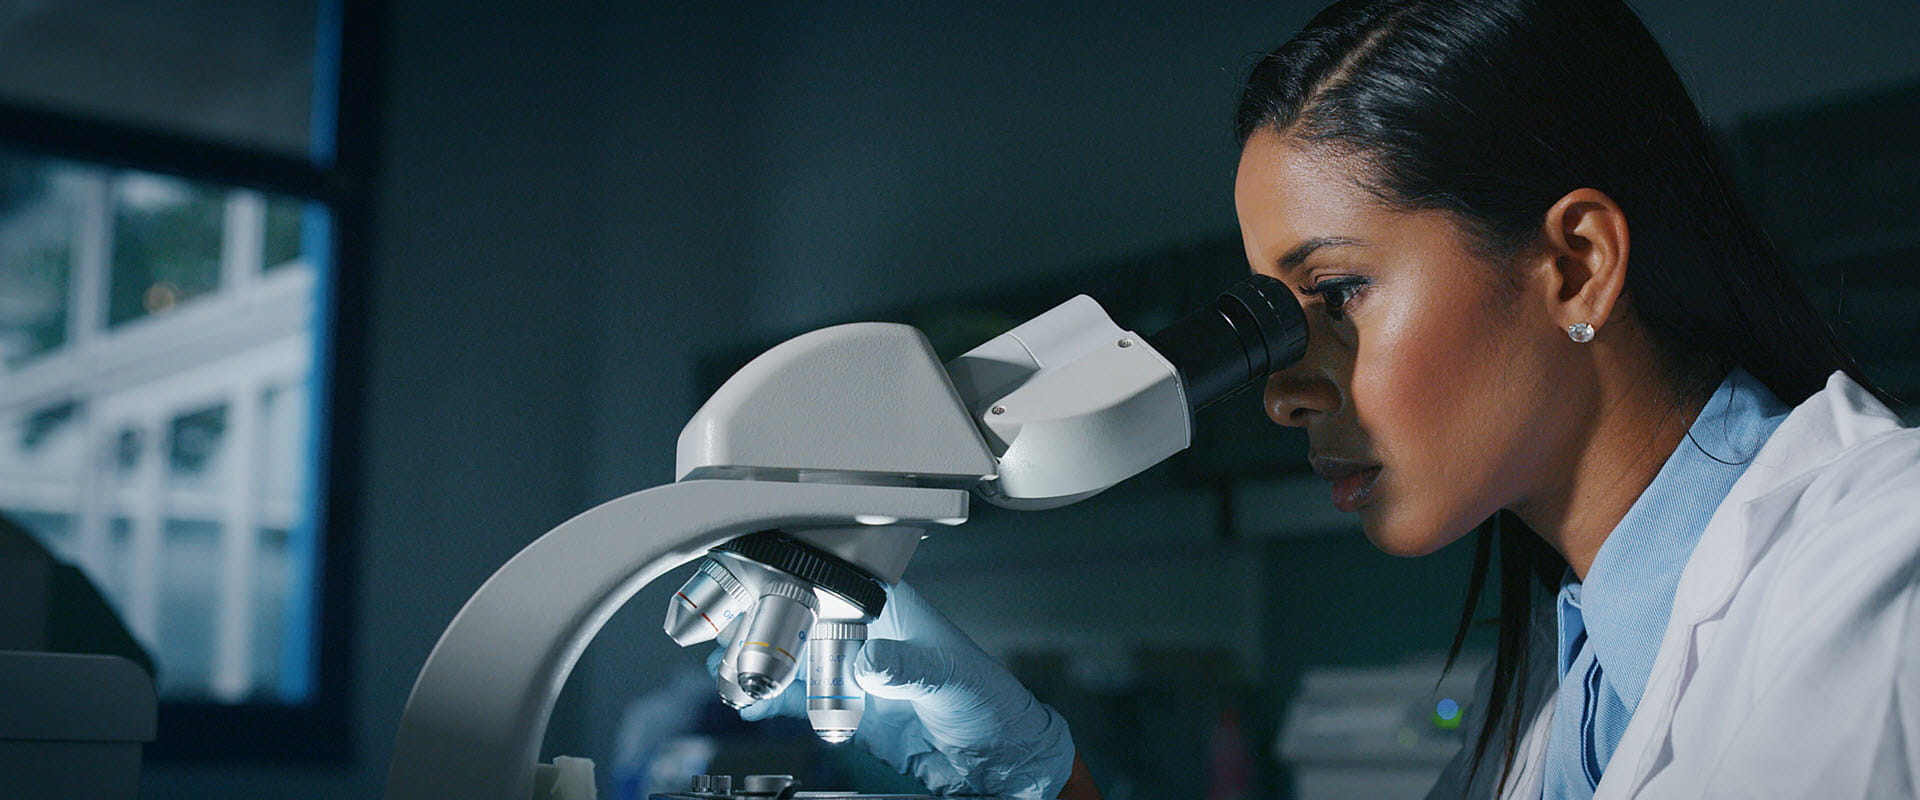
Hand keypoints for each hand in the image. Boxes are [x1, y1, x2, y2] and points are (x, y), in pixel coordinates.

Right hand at [719, 581, 1077, 798]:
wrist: (994, 759)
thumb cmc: (989, 702)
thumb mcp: (950, 679)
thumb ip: (908, 668)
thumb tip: (870, 661)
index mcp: (890, 608)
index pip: (831, 583)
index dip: (789, 584)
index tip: (754, 594)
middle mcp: (865, 634)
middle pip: (798, 619)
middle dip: (759, 628)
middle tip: (726, 642)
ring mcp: (851, 671)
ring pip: (791, 659)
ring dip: (757, 667)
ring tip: (728, 677)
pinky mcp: (845, 708)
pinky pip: (799, 701)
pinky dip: (771, 703)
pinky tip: (750, 707)